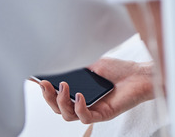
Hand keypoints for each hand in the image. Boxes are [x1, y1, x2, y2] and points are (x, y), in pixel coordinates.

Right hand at [36, 58, 154, 123]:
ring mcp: (93, 110)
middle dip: (48, 97)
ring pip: (67, 115)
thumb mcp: (93, 63)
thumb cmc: (120, 70)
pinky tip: (80, 96)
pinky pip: (85, 117)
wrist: (141, 74)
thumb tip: (56, 58)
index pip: (56, 95)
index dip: (43, 89)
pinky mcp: (103, 114)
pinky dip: (79, 107)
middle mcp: (83, 103)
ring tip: (65, 87)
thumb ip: (76, 63)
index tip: (33, 78)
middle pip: (57, 108)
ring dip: (61, 102)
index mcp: (79, 91)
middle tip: (45, 84)